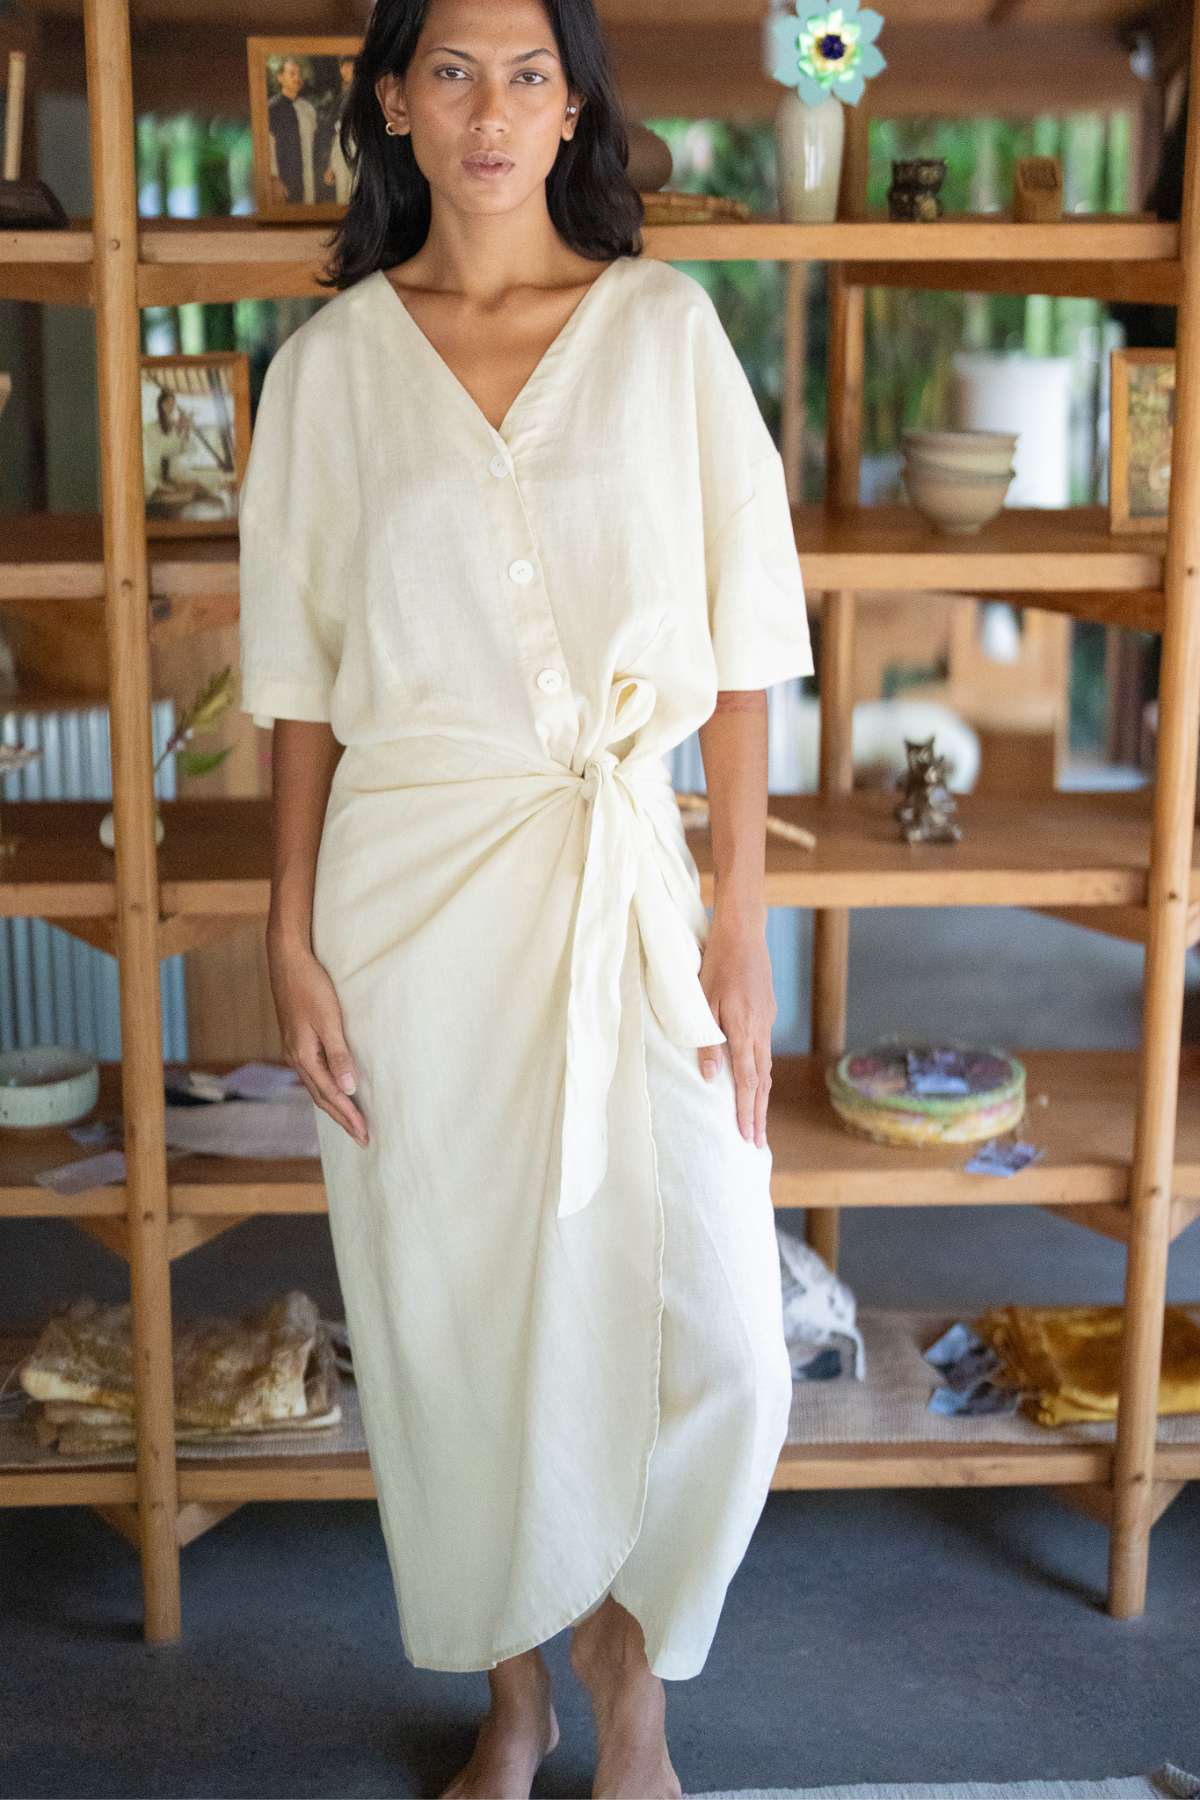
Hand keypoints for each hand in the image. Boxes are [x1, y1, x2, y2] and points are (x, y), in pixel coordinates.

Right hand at [267, 938, 367, 1146]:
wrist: (287, 961)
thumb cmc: (310, 986)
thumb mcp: (328, 1020)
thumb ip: (339, 1055)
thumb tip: (349, 1089)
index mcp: (304, 1056)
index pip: (331, 1095)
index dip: (349, 1116)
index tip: (365, 1134)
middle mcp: (296, 1058)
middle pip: (322, 1098)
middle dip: (342, 1118)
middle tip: (362, 1139)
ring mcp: (294, 1050)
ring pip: (317, 1087)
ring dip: (334, 1106)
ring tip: (350, 1122)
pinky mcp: (297, 1040)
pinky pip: (313, 1074)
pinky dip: (326, 1089)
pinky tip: (334, 1090)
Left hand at [697, 913, 775, 1148]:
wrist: (744, 932)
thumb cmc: (717, 963)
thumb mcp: (703, 1001)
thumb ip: (707, 1041)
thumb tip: (710, 1077)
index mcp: (744, 1030)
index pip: (747, 1082)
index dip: (747, 1112)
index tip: (747, 1137)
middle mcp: (760, 1030)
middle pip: (761, 1083)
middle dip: (759, 1115)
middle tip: (758, 1144)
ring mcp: (766, 1022)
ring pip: (766, 1069)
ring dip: (762, 1098)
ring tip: (758, 1121)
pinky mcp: (767, 1013)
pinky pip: (765, 1052)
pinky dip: (762, 1075)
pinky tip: (757, 1082)